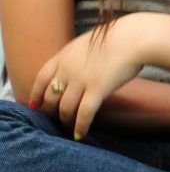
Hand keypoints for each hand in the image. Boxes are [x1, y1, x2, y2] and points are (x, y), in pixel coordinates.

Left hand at [31, 15, 146, 138]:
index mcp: (64, 56)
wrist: (133, 38)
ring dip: (66, 120)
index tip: (34, 105)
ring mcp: (81, 81)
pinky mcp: (97, 90)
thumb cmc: (117, 37)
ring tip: (69, 126)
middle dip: (51, 110)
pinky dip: (80, 126)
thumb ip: (76, 57)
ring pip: (65, 108)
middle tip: (56, 118)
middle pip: (51, 97)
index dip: (36, 94)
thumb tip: (75, 68)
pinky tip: (80, 134)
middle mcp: (68, 70)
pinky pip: (84, 113)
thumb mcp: (87, 42)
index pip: (41, 79)